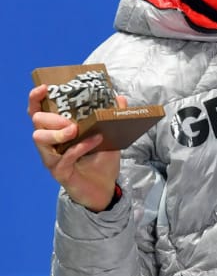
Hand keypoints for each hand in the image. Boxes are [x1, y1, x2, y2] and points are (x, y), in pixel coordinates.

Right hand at [28, 85, 120, 211]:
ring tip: (75, 130)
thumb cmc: (101, 160)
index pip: (38, 113)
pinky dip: (79, 147)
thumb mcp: (109, 135)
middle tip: (71, 121)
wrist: (105, 187)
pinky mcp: (59, 172)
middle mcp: (50, 144)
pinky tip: (94, 141)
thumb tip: (120, 97)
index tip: (44, 88)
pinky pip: (63, 158)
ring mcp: (52, 158)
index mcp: (57, 131)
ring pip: (40, 139)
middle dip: (52, 118)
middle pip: (37, 123)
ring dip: (58, 132)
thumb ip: (112, 117)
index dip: (36, 99)